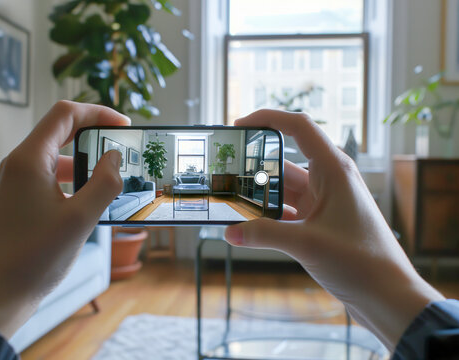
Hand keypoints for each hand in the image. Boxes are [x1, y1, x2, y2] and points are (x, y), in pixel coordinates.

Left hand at [0, 101, 129, 337]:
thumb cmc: (34, 257)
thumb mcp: (80, 218)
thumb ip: (104, 182)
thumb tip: (114, 158)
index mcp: (30, 160)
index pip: (65, 115)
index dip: (98, 113)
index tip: (125, 125)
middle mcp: (19, 164)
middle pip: (60, 132)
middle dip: (93, 135)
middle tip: (121, 149)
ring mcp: (16, 182)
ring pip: (55, 156)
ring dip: (84, 160)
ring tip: (111, 175)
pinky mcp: (18, 199)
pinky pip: (49, 176)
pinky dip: (73, 178)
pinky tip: (90, 198)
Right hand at [225, 110, 443, 349]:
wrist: (387, 293)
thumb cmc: (361, 261)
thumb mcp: (307, 244)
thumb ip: (265, 235)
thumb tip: (229, 232)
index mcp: (333, 170)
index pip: (299, 127)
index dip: (268, 118)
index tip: (239, 125)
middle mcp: (328, 180)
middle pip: (284, 161)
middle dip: (254, 165)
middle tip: (223, 169)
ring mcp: (323, 202)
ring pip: (283, 189)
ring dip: (259, 194)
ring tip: (228, 197)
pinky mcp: (319, 222)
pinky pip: (287, 210)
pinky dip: (267, 214)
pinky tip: (247, 222)